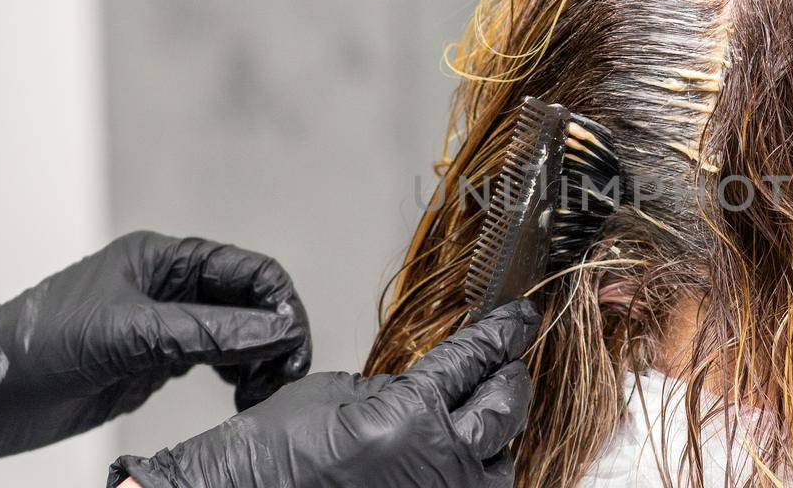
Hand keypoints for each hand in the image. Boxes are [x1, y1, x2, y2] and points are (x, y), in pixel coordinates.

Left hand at [0, 231, 310, 463]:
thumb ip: (209, 332)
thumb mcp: (131, 335)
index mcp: (163, 259)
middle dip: (276, 335)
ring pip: (238, 334)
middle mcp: (168, 287)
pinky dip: (239, 377)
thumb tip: (277, 330)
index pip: (249, 269)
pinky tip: (242, 396)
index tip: (292, 346)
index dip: (280, 304)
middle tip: (286, 378)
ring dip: (261, 360)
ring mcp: (162, 325)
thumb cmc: (33, 348)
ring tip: (264, 393)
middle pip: (250, 302)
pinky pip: (216, 362)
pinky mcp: (153, 361)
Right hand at [108, 300, 539, 487]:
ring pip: (502, 465)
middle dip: (511, 381)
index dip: (501, 335)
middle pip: (506, 411)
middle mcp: (438, 464)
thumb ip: (397, 387)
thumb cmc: (272, 453)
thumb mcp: (338, 394)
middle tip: (513, 364)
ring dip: (500, 439)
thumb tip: (433, 386)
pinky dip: (475, 474)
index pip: (473, 361)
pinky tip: (464, 459)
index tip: (520, 319)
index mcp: (412, 415)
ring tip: (491, 417)